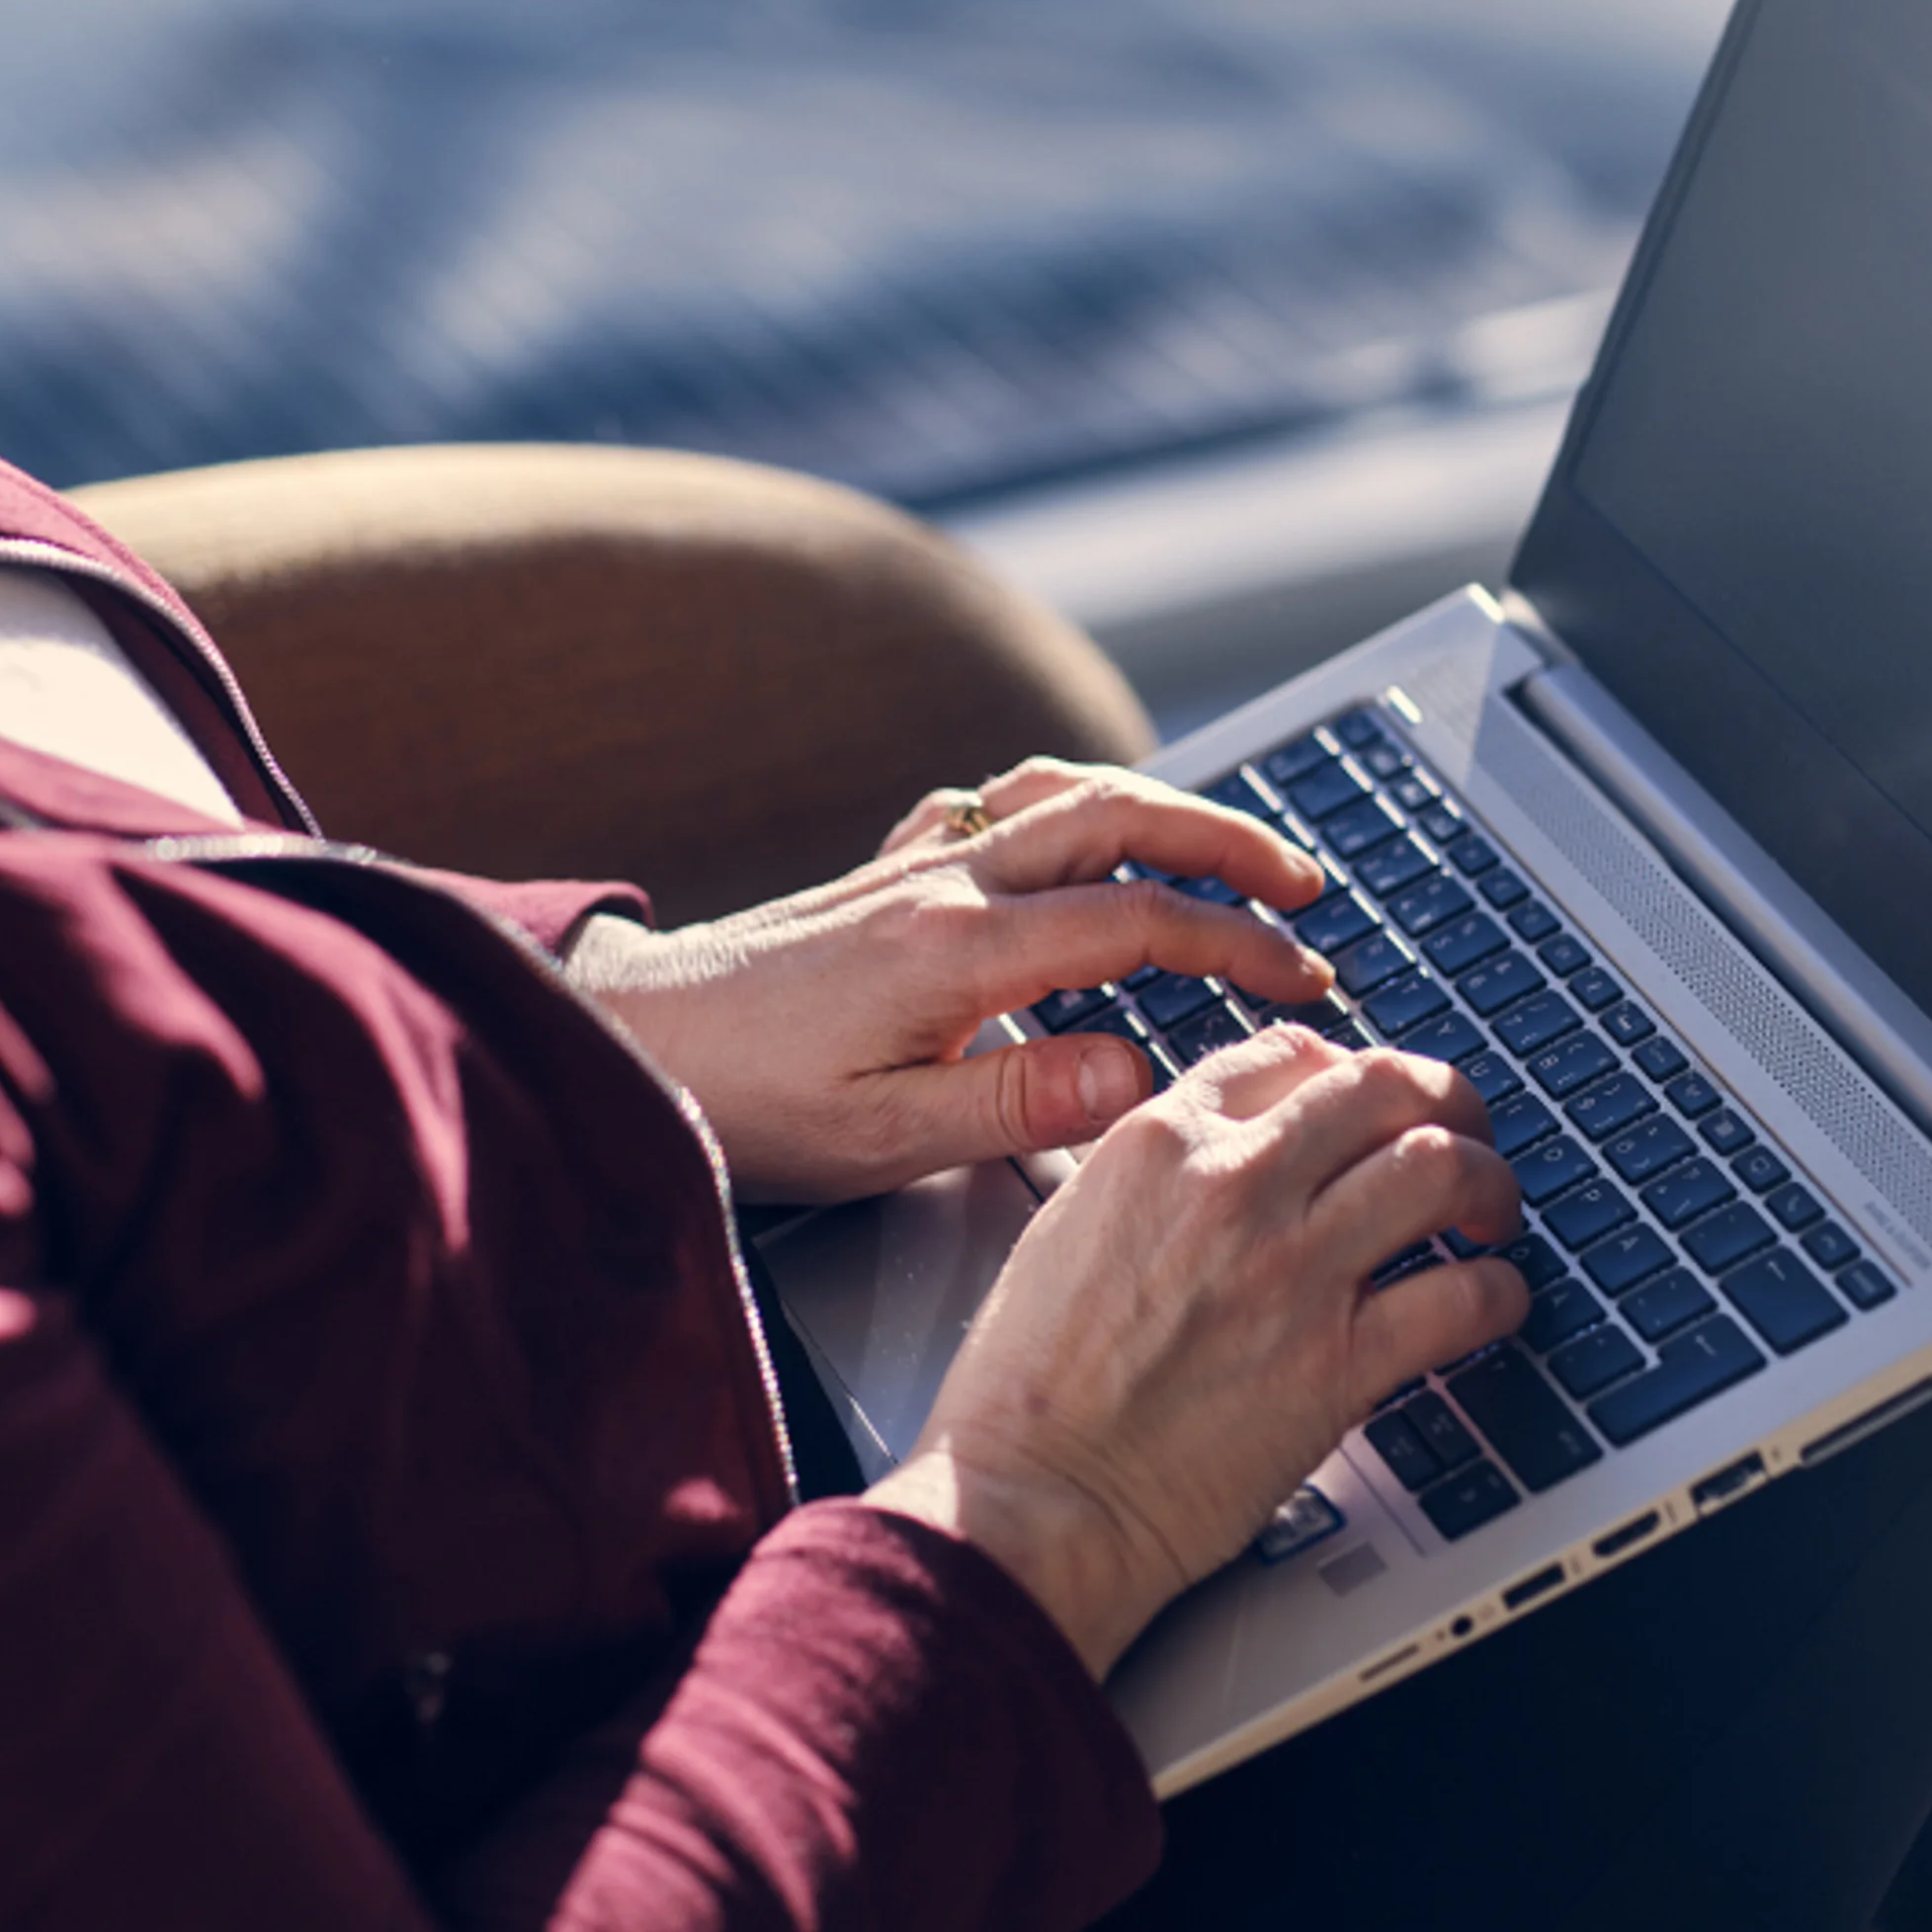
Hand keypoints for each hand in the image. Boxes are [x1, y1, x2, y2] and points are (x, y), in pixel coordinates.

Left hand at [566, 759, 1341, 1202]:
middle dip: (1228, 842)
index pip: (1137, 922)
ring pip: (1062, 792)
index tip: (1303, 982)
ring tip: (1227, 847)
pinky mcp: (882, 869)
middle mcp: (941, 882)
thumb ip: (1021, 1104)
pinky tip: (1078, 830)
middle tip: (1305, 885)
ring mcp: (911, 863)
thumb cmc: (744, 1102)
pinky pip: (994, 800)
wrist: (626, 1043)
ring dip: (1160, 806)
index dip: (1239, 946)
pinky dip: (1063, 801)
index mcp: (956, 951)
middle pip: (1118, 817)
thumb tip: (1138, 1069)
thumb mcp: (884, 1139)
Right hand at [863, 1027, 1531, 1675]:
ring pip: (1443, 1166)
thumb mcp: (1067, 1227)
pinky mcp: (1340, 1366)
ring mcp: (1294, 1271)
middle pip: (1385, 1085)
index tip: (1365, 1105)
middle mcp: (1234, 1186)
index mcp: (1157, 1143)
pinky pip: (1466, 1299)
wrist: (1031, 1500)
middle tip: (1463, 1132)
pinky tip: (1492, 1301)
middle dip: (1443, 1099)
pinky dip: (1499, 1292)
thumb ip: (1153, 1179)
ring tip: (1491, 1212)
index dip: (1344, 1072)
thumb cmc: (1027, 1391)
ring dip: (1488, 1182)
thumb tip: (1224, 1162)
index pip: (1288, 1055)